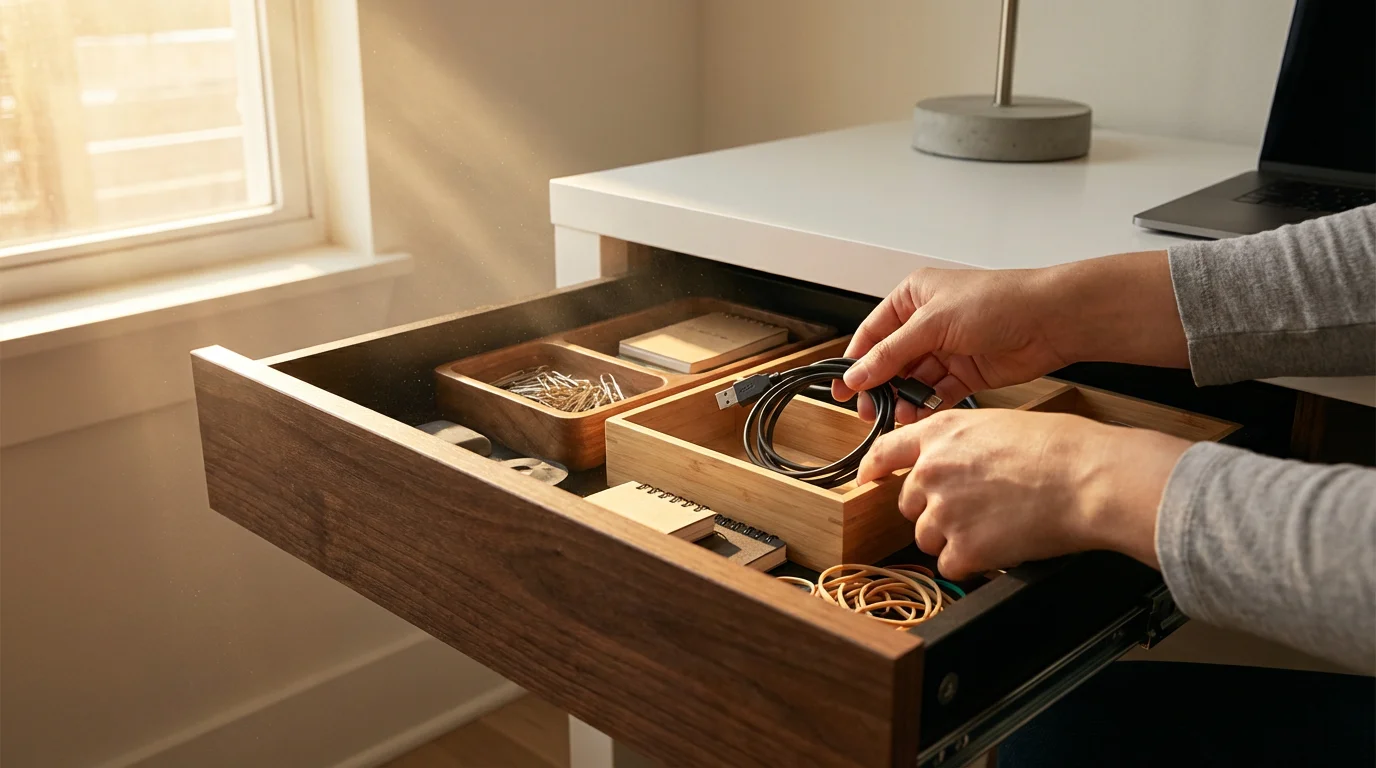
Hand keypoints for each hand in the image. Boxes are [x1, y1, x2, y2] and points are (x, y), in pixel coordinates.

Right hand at [833, 254, 1187, 422]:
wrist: (1050, 320)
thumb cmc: (999, 301)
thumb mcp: (932, 323)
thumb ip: (891, 353)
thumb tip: (858, 373)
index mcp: (913, 297)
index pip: (872, 333)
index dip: (855, 361)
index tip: (842, 388)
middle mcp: (927, 323)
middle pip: (890, 361)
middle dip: (879, 386)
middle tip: (869, 410)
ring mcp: (947, 349)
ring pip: (912, 381)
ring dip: (903, 399)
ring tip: (898, 415)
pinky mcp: (965, 373)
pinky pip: (936, 394)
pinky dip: (926, 406)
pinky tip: (918, 415)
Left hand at [858, 408, 1189, 578]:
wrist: (1088, 479)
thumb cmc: (1061, 449)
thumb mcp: (998, 426)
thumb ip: (962, 445)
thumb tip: (953, 464)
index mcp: (941, 434)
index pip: (886, 450)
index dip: (873, 469)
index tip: (866, 480)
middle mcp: (933, 470)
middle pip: (908, 504)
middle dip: (934, 512)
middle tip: (976, 510)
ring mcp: (943, 510)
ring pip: (926, 538)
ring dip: (954, 540)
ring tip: (995, 526)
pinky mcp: (962, 547)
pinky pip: (951, 566)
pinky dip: (972, 564)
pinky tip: (1000, 547)